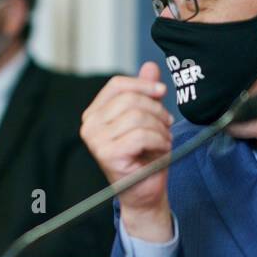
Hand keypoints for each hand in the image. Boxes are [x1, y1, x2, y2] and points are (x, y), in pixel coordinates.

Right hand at [80, 62, 174, 241]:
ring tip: (164, 138)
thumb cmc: (144, 155)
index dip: (142, 84)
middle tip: (167, 124)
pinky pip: (141, 135)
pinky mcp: (108, 155)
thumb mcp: (147, 119)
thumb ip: (145, 93)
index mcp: (94, 113)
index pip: (116, 85)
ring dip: (160, 127)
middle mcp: (89, 126)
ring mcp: (96, 141)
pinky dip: (159, 140)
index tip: (161, 92)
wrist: (144, 191)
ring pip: (138, 116)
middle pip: (130, 100)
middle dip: (156, 110)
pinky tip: (161, 149)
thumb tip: (149, 66)